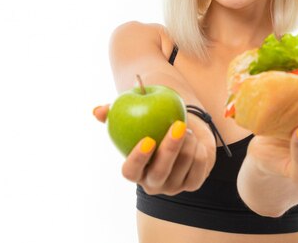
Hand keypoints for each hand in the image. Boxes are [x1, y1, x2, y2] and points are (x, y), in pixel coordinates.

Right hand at [93, 105, 215, 194]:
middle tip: (178, 125)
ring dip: (188, 140)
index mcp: (135, 171)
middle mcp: (153, 183)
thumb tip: (97, 111)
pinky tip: (196, 139)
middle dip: (170, 148)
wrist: (184, 134)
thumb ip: (114, 113)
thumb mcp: (135, 116)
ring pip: (184, 163)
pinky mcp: (193, 184)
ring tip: (183, 126)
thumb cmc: (153, 124)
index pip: (131, 171)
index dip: (138, 158)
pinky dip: (200, 147)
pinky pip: (200, 165)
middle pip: (160, 171)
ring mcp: (173, 186)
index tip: (148, 139)